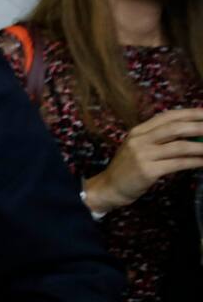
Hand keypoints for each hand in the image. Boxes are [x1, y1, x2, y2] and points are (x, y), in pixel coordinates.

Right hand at [85, 108, 202, 213]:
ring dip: (202, 146)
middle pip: (175, 128)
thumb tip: (190, 134)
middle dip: (199, 126)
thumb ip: (157, 140)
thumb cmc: (127, 169)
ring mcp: (143, 155)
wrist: (109, 188)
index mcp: (138, 131)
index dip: (189, 113)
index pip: (166, 116)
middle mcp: (139, 140)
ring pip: (180, 146)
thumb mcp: (138, 148)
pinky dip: (195, 162)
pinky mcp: (148, 171)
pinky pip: (178, 164)